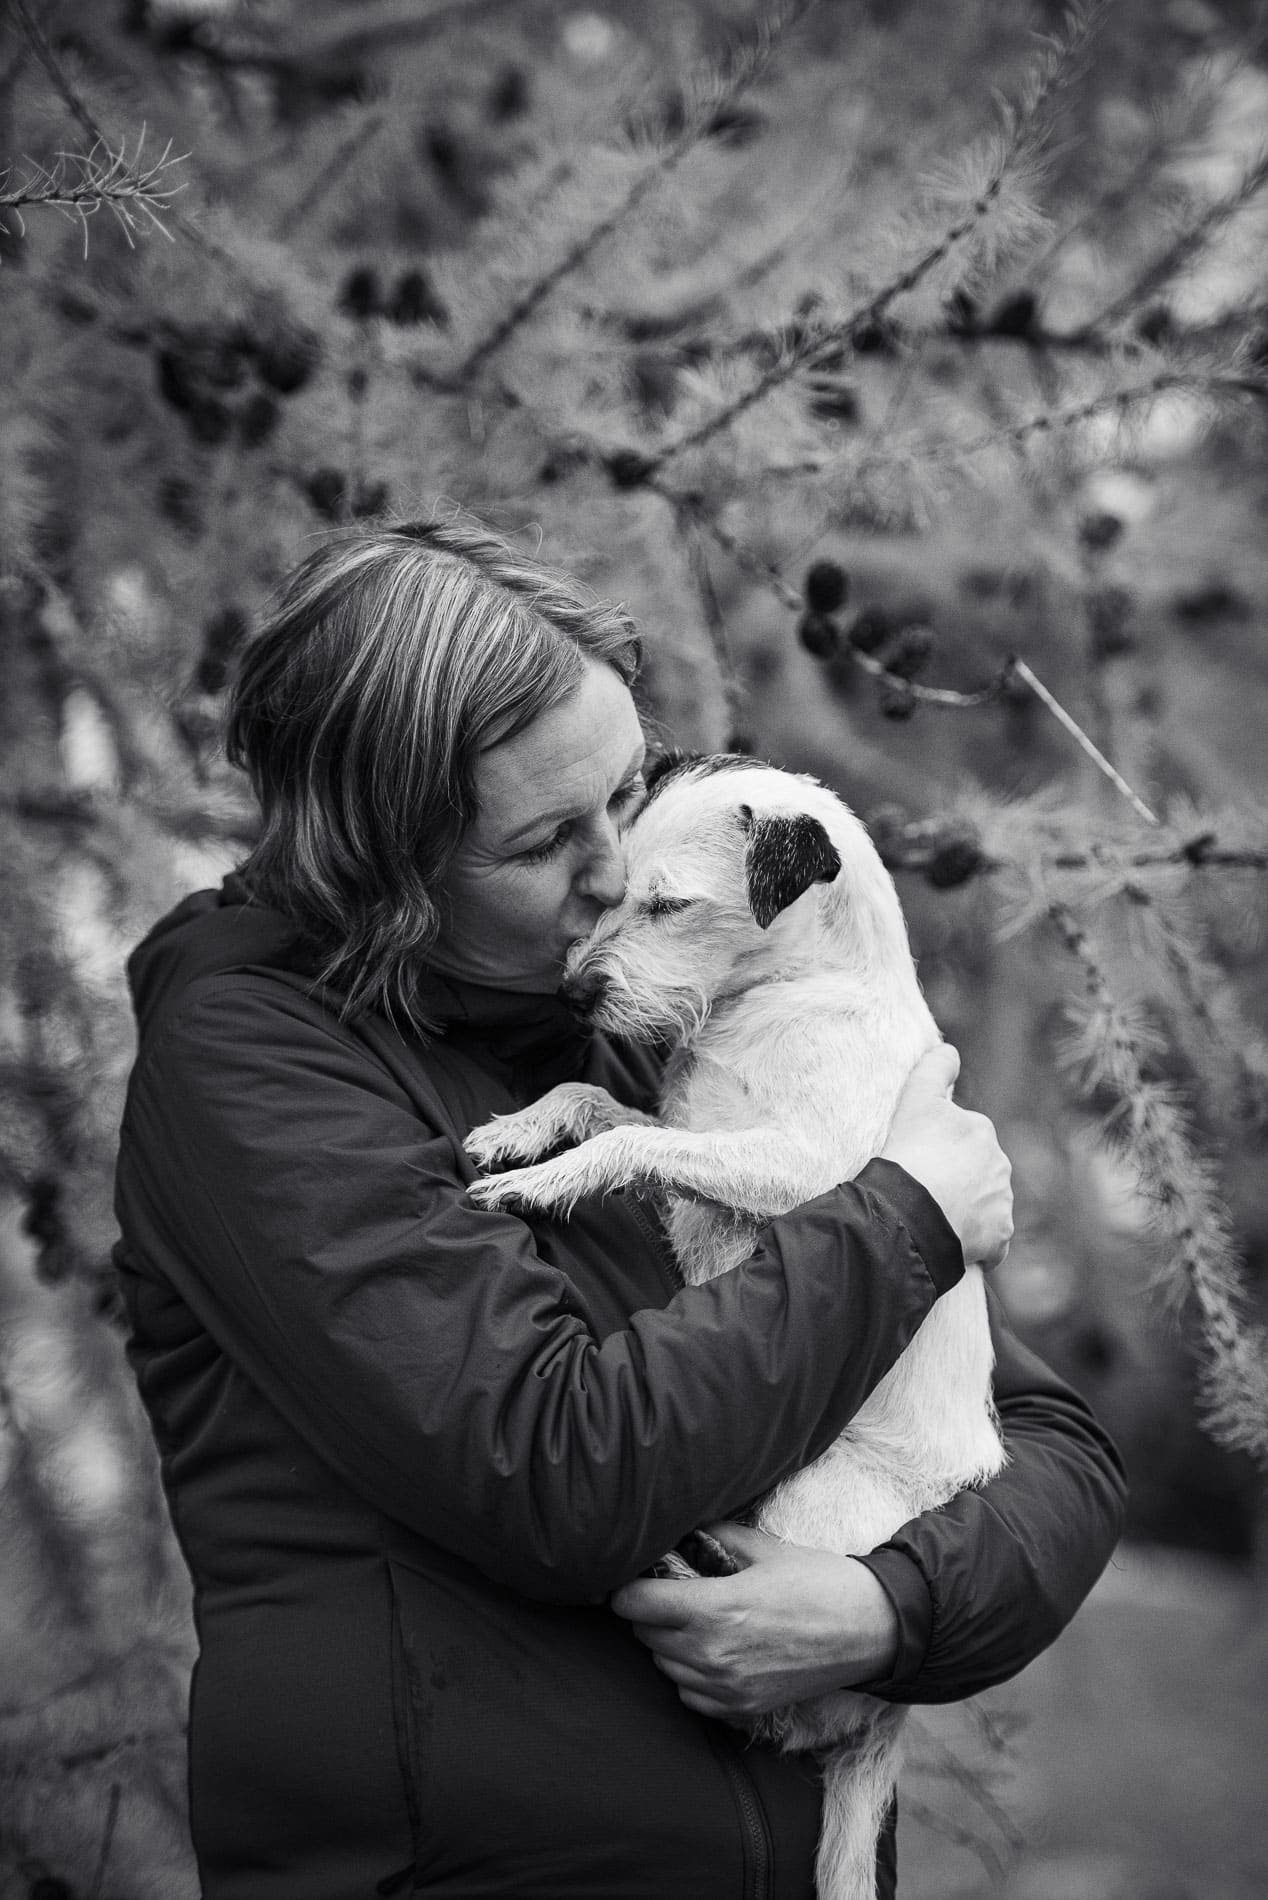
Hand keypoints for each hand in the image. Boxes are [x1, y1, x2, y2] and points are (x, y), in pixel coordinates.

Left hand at [609, 1522, 898, 1723]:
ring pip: (665, 1666)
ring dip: (668, 1643)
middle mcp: (714, 1654)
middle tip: (669, 1591)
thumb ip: (712, 1536)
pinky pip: (690, 1694)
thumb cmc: (816, 1581)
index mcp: (715, 1609)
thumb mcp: (762, 1547)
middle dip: (649, 1612)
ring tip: (694, 1619)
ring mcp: (727, 1688)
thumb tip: (677, 1526)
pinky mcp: (741, 1709)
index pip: (636, 1605)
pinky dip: (689, 1674)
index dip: (624, 1589)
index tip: (627, 1578)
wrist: (866, 1629)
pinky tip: (712, 1650)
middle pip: (645, 1636)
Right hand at [880, 1045, 1012, 1268]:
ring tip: (933, 1217)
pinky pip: (988, 1240)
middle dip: (956, 1178)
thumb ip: (934, 1069)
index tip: (918, 1159)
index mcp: (980, 1130)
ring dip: (965, 1210)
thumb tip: (950, 1049)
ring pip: (983, 1204)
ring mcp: (1001, 1203)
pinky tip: (951, 1243)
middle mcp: (999, 1165)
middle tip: (922, 1189)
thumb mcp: (916, 1100)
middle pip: (975, 1171)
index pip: (960, 1137)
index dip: (937, 1147)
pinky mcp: (999, 1237)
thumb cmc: (911, 1153)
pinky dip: (975, 1242)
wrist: (913, 1211)